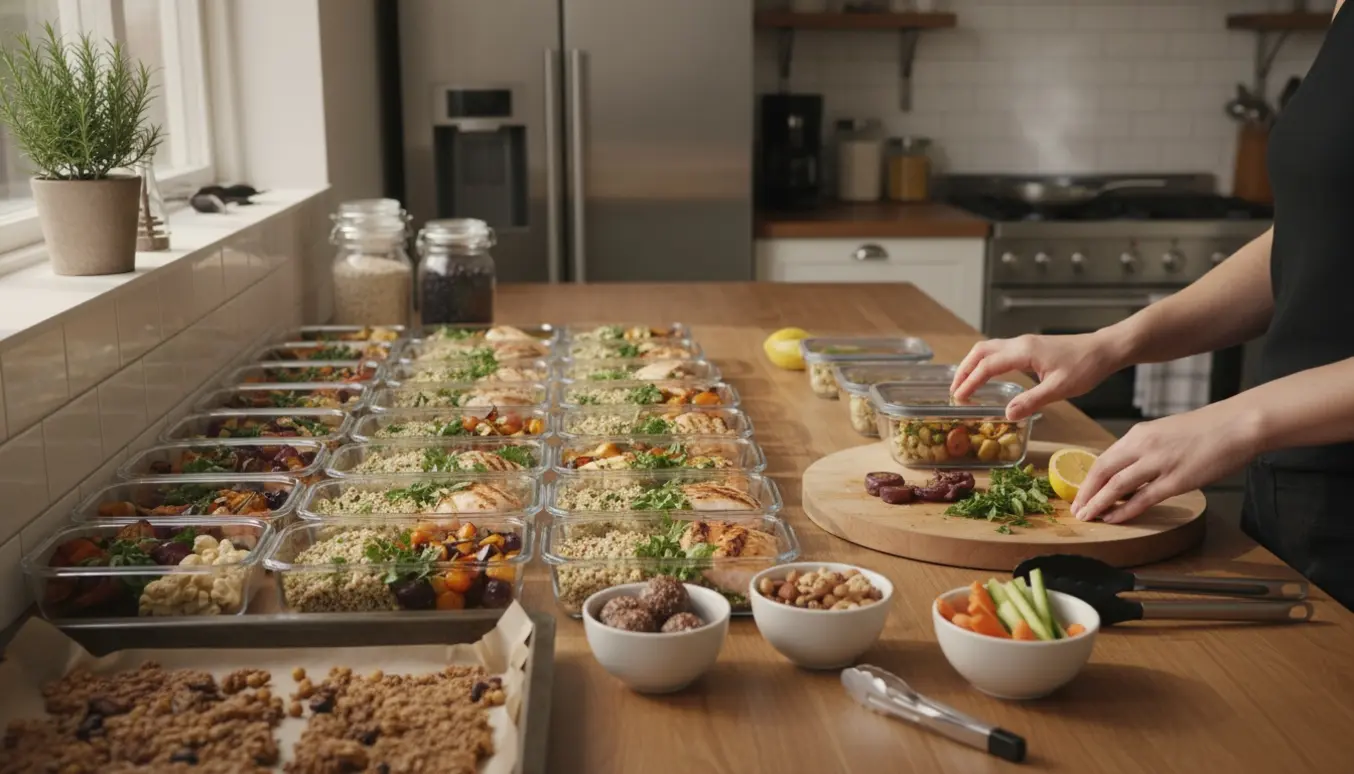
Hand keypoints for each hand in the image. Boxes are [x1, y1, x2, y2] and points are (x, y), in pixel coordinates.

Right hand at [950, 333, 1125, 420]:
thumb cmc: (1085, 367)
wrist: (1103, 349)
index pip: (987, 366)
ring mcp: (1024, 343)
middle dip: (964, 370)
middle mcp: (1019, 344)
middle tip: (955, 390)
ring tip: (965, 383)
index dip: (970, 382)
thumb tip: (1006, 415)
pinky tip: (987, 375)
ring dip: (972, 364)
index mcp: (1023, 352)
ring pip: (988, 349)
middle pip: (980, 351)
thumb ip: (1031, 401)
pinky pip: (998, 351)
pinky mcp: (1029, 347)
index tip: (958, 398)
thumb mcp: (1059, 389)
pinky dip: (985, 362)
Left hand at [1071, 404, 1257, 523]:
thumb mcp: (1164, 433)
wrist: (1236, 424)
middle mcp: (1143, 446)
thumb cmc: (1205, 430)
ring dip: (1098, 504)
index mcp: (1138, 434)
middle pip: (1102, 472)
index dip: (1087, 480)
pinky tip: (1113, 519)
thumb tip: (1127, 470)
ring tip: (1087, 517)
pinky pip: (1143, 498)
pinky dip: (1125, 510)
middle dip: (1085, 493)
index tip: (1078, 495)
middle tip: (1075, 510)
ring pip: (1117, 486)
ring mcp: (1159, 463)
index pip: (1103, 459)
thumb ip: (1144, 450)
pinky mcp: (1177, 480)